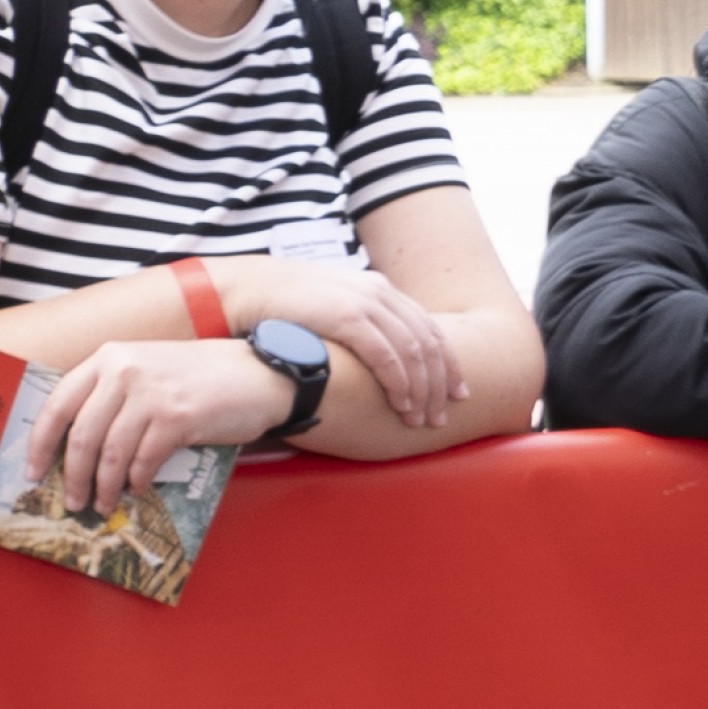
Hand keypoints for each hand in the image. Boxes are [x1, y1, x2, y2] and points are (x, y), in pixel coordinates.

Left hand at [25, 336, 295, 511]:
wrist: (259, 374)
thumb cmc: (202, 376)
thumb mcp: (147, 368)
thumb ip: (112, 392)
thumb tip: (78, 442)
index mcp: (109, 358)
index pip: (57, 403)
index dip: (40, 443)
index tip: (34, 470)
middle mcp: (124, 371)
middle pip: (81, 435)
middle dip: (72, 476)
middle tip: (72, 500)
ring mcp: (151, 394)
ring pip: (110, 453)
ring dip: (104, 486)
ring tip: (103, 504)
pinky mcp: (177, 418)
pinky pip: (143, 460)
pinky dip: (136, 480)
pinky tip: (137, 488)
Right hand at [229, 256, 461, 430]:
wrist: (249, 290)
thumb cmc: (287, 307)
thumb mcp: (335, 311)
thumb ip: (361, 326)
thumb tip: (382, 359)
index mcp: (382, 290)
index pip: (430, 329)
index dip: (449, 364)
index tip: (458, 393)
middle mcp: (380, 293)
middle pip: (428, 344)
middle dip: (440, 384)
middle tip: (443, 415)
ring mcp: (366, 303)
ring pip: (413, 354)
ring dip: (421, 391)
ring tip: (421, 419)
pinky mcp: (348, 317)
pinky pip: (387, 357)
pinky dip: (399, 384)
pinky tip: (401, 405)